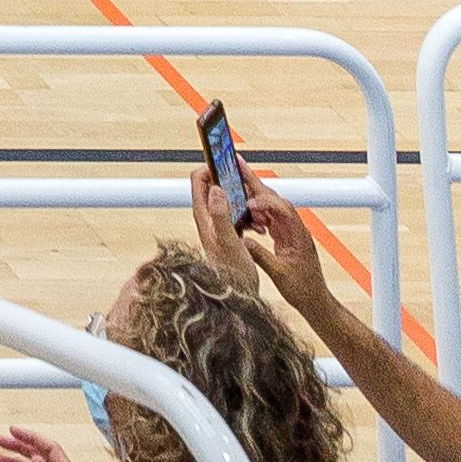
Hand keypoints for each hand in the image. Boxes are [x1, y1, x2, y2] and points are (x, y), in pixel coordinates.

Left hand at [181, 163, 272, 289]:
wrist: (234, 296)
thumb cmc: (230, 273)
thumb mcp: (228, 242)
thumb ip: (221, 215)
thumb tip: (216, 189)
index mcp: (204, 215)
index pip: (200, 179)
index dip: (213, 167)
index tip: (231, 165)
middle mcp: (207, 218)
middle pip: (217, 187)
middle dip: (236, 186)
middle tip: (253, 196)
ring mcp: (218, 226)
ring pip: (231, 202)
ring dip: (246, 203)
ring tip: (259, 218)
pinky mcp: (229, 235)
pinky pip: (239, 217)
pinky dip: (250, 217)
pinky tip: (260, 229)